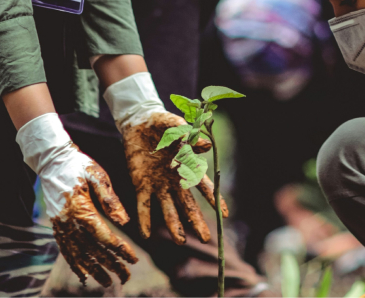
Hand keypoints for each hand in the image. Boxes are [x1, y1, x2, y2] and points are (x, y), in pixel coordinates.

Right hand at [16, 114, 137, 285]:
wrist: (51, 159)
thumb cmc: (79, 165)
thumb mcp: (98, 176)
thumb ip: (111, 201)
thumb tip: (124, 223)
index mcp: (81, 210)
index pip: (104, 237)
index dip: (120, 250)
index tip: (134, 259)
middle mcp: (68, 222)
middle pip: (92, 250)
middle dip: (110, 265)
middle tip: (126, 277)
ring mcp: (60, 225)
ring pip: (77, 254)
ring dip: (93, 269)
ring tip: (108, 282)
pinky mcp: (57, 224)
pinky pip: (65, 249)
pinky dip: (75, 263)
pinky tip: (83, 274)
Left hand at [122, 111, 227, 243]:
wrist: (139, 122)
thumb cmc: (162, 123)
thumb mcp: (176, 126)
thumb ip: (189, 136)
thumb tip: (207, 146)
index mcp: (187, 166)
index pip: (204, 186)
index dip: (214, 200)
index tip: (224, 215)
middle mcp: (175, 180)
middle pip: (188, 205)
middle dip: (196, 221)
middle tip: (205, 239)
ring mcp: (158, 184)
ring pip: (168, 209)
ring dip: (174, 225)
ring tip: (180, 242)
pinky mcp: (141, 184)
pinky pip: (143, 204)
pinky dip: (145, 219)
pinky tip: (146, 235)